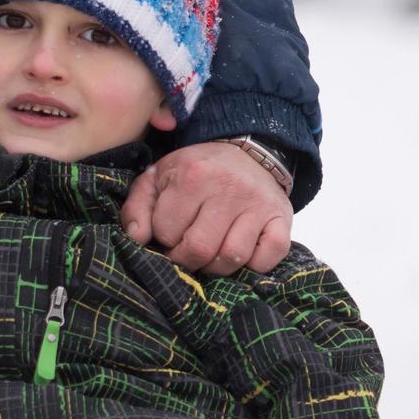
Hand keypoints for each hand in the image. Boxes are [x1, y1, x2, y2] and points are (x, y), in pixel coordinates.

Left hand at [123, 140, 291, 275]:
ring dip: (216, 266)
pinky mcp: (281, 217)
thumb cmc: (196, 171)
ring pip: (232, 257)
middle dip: (186, 259)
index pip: (166, 231)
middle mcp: (227, 188)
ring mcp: (257, 204)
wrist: (246, 152)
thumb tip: (137, 238)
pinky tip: (242, 254)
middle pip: (199, 249)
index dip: (164, 238)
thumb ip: (138, 206)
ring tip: (210, 254)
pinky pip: (268, 257)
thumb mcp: (158, 178)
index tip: (170, 232)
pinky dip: (254, 266)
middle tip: (187, 251)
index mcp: (192, 175)